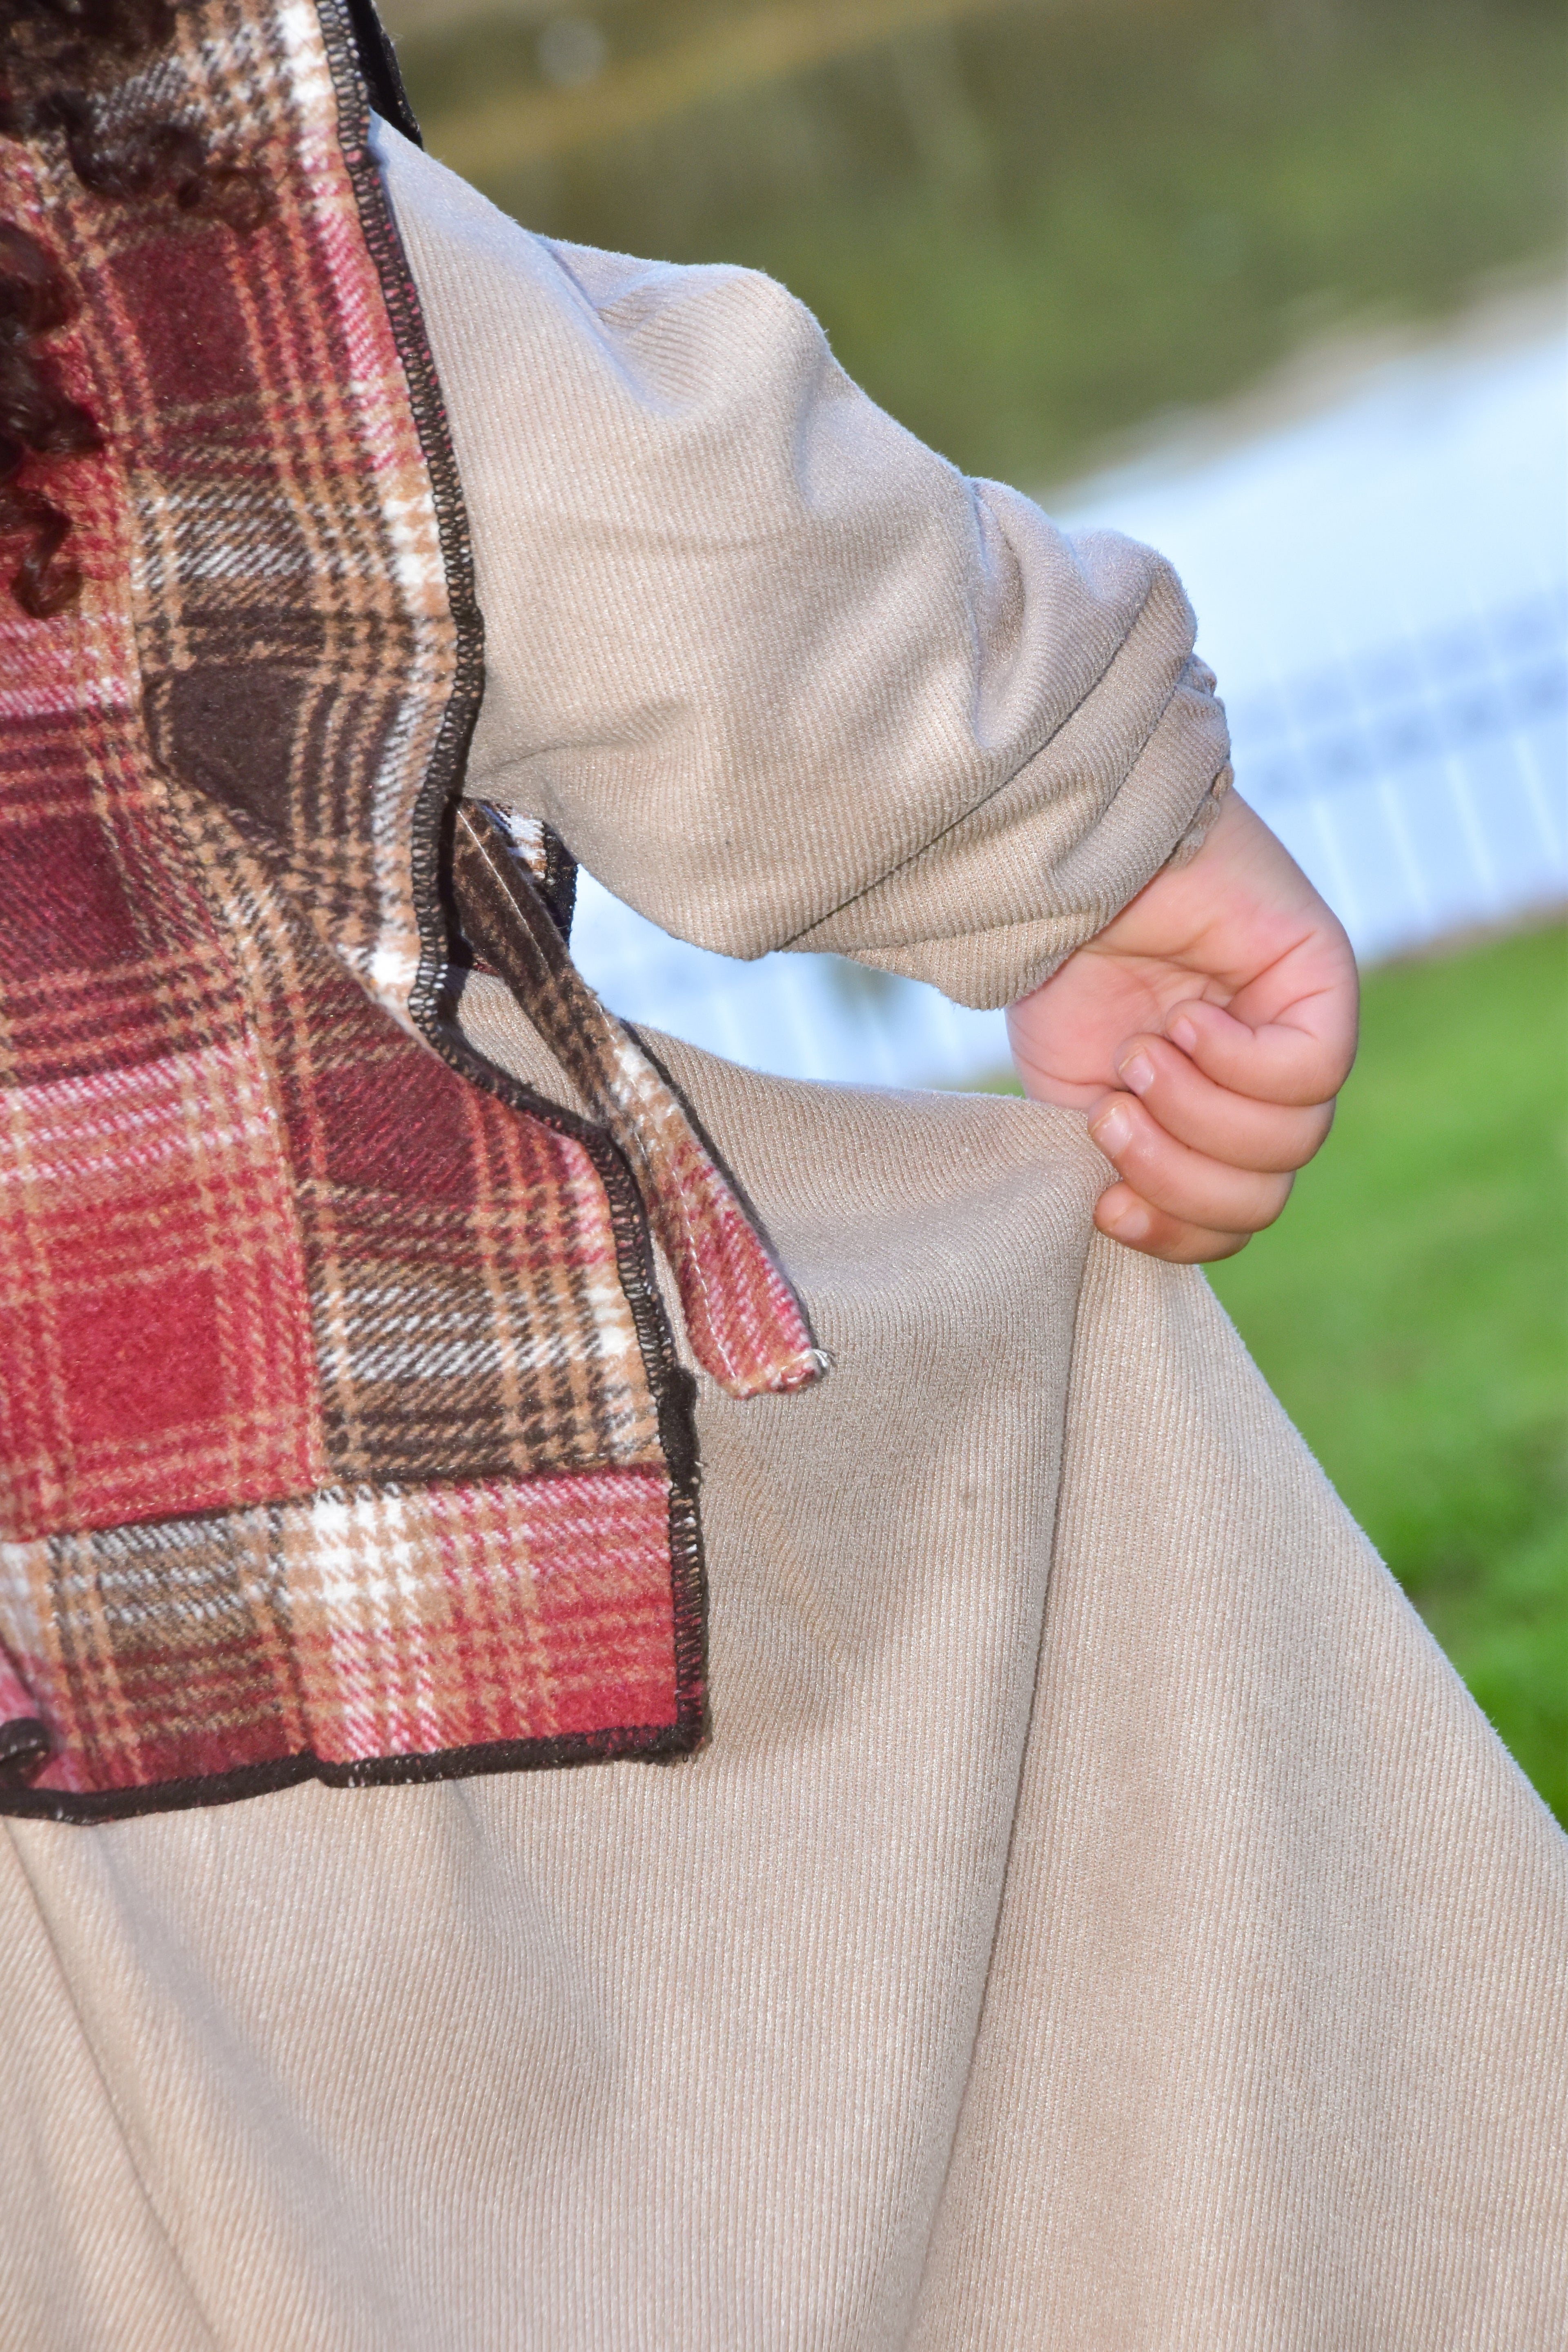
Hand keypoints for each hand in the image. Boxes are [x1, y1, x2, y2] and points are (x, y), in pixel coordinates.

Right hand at [1006, 790, 1357, 1261]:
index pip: (1226, 1223)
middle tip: (1114, 1117)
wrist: (1061, 863)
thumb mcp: (1072, 1090)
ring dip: (1197, 1114)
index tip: (1105, 1204)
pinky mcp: (1322, 984)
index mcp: (1202, 1121)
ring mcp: (1293, 1036)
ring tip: (1141, 1056)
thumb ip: (1111, 1164)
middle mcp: (1257, 1088)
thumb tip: (1125, 1228)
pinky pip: (1310, 1073)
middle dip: (1178, 1179)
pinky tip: (1188, 1020)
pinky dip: (1236, 1062)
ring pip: (1290, 1145)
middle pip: (1261, 1201)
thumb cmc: (1059, 967)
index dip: (1173, 1234)